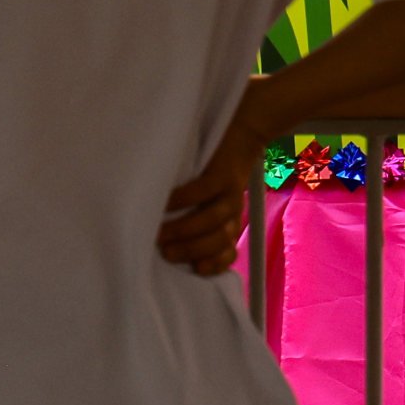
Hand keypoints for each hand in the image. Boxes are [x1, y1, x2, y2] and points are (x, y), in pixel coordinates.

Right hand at [159, 114, 263, 275]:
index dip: (214, 265)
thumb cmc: (216, 172)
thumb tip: (165, 244)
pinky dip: (182, 199)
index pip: (228, 254)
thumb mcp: (213, 201)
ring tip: (160, 234)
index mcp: (230, 223)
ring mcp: (229, 193)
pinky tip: (165, 203)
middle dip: (191, 250)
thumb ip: (198, 223)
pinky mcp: (222, 174)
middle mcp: (233, 212)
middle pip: (218, 240)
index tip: (194, 269)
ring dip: (185, 230)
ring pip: (212, 219)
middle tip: (165, 253)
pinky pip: (202, 191)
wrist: (244, 134)